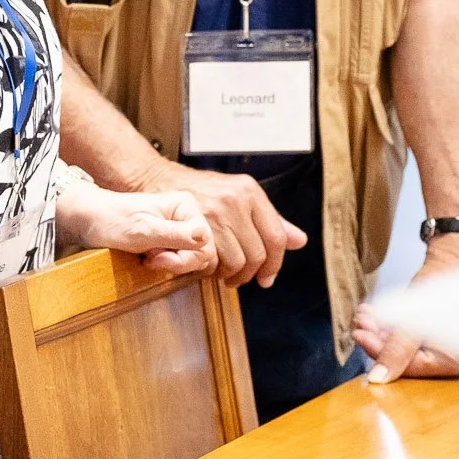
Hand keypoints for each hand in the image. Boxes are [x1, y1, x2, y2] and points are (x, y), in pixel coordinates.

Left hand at [56, 180, 216, 275]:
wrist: (89, 220)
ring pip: (192, 259)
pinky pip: (180, 260)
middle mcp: (186, 217)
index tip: (157, 257)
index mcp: (185, 206)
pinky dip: (165, 264)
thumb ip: (175, 235)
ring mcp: (179, 230)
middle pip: (202, 252)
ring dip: (170, 264)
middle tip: (150, 258)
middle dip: (177, 261)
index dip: (184, 256)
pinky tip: (148, 258)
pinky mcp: (171, 242)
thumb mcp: (143, 230)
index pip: (204, 241)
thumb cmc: (112, 219)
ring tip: (147, 256)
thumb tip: (203, 238)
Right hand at [127, 158, 305, 287]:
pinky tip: (208, 266)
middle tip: (240, 278)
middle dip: (250, 274)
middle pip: (257, 254)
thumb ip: (269, 220)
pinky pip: (213, 260)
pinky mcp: (194, 224)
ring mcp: (215, 211)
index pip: (276, 237)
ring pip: (236, 260)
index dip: (274, 264)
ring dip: (230, 275)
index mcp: (250, 191)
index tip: (267, 277)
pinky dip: (212, 270)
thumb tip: (299, 241)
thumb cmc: (199, 191)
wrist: (159, 179)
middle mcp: (235, 199)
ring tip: (223, 273)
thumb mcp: (238, 197)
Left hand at [350, 244, 458, 382]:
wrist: (447, 264)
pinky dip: (385, 328)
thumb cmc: (441, 286)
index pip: (410, 368)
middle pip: (402, 360)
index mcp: (455, 362)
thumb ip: (397, 351)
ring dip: (377, 332)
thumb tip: (377, 379)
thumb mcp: (416, 319)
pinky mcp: (424, 341)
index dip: (382, 354)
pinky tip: (371, 315)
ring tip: (364, 316)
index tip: (360, 335)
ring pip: (397, 350)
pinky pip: (400, 340)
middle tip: (360, 324)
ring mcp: (436, 351)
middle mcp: (447, 361)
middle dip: (378, 340)